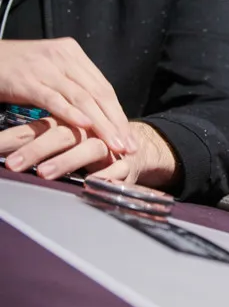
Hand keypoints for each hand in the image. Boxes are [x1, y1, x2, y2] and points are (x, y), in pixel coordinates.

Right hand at [0, 38, 135, 153]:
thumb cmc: (11, 69)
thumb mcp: (46, 72)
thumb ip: (68, 85)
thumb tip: (93, 114)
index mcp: (72, 53)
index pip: (103, 87)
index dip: (118, 113)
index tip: (129, 135)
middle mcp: (63, 57)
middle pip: (98, 93)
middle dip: (116, 122)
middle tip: (129, 146)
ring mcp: (45, 67)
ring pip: (82, 98)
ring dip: (101, 124)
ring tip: (114, 144)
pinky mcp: (26, 79)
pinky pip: (54, 99)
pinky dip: (71, 113)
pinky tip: (86, 127)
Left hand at [2, 120, 178, 188]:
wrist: (136, 145)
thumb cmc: (88, 143)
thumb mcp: (60, 136)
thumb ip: (34, 140)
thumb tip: (2, 149)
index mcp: (65, 123)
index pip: (35, 129)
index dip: (13, 139)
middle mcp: (85, 132)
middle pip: (60, 135)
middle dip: (35, 150)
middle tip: (13, 164)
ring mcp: (107, 146)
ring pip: (87, 149)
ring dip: (66, 160)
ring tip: (45, 172)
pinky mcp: (125, 163)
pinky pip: (117, 169)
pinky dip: (105, 175)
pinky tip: (91, 182)